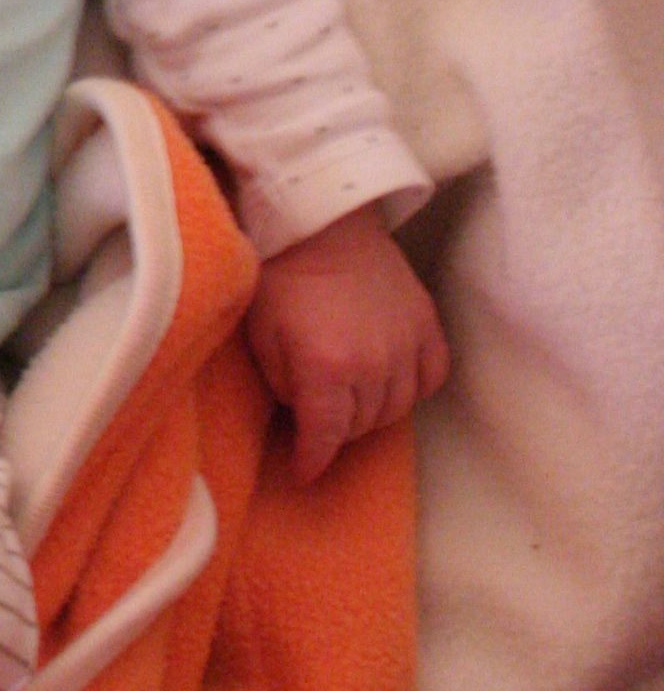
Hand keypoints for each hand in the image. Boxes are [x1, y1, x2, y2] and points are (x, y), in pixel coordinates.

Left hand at [244, 205, 448, 481]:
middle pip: (361, 426)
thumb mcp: (260, 334)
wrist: (321, 218)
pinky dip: (412, 386)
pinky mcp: (426, 321)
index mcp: (326, 367)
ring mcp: (405, 342)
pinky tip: (390, 381)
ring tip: (348, 400)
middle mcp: (373, 362)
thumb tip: (302, 417)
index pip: (325, 437)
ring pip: (397, 408)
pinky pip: (431, 376)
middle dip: (336, 432)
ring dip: (371, 413)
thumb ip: (282, 385)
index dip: (311, 461)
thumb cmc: (279, 273)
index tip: (302, 471)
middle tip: (318, 422)